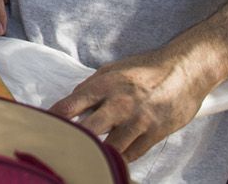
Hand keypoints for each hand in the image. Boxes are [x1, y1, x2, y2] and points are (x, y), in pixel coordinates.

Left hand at [49, 48, 212, 161]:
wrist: (185, 71)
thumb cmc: (146, 69)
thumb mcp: (113, 69)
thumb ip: (91, 86)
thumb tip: (71, 102)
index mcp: (104, 85)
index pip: (70, 106)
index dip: (53, 120)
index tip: (43, 128)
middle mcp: (119, 105)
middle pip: (87, 132)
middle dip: (72, 141)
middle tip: (61, 149)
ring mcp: (138, 122)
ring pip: (110, 149)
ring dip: (98, 154)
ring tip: (86, 158)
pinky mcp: (155, 134)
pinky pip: (132, 154)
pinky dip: (120, 158)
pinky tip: (112, 157)